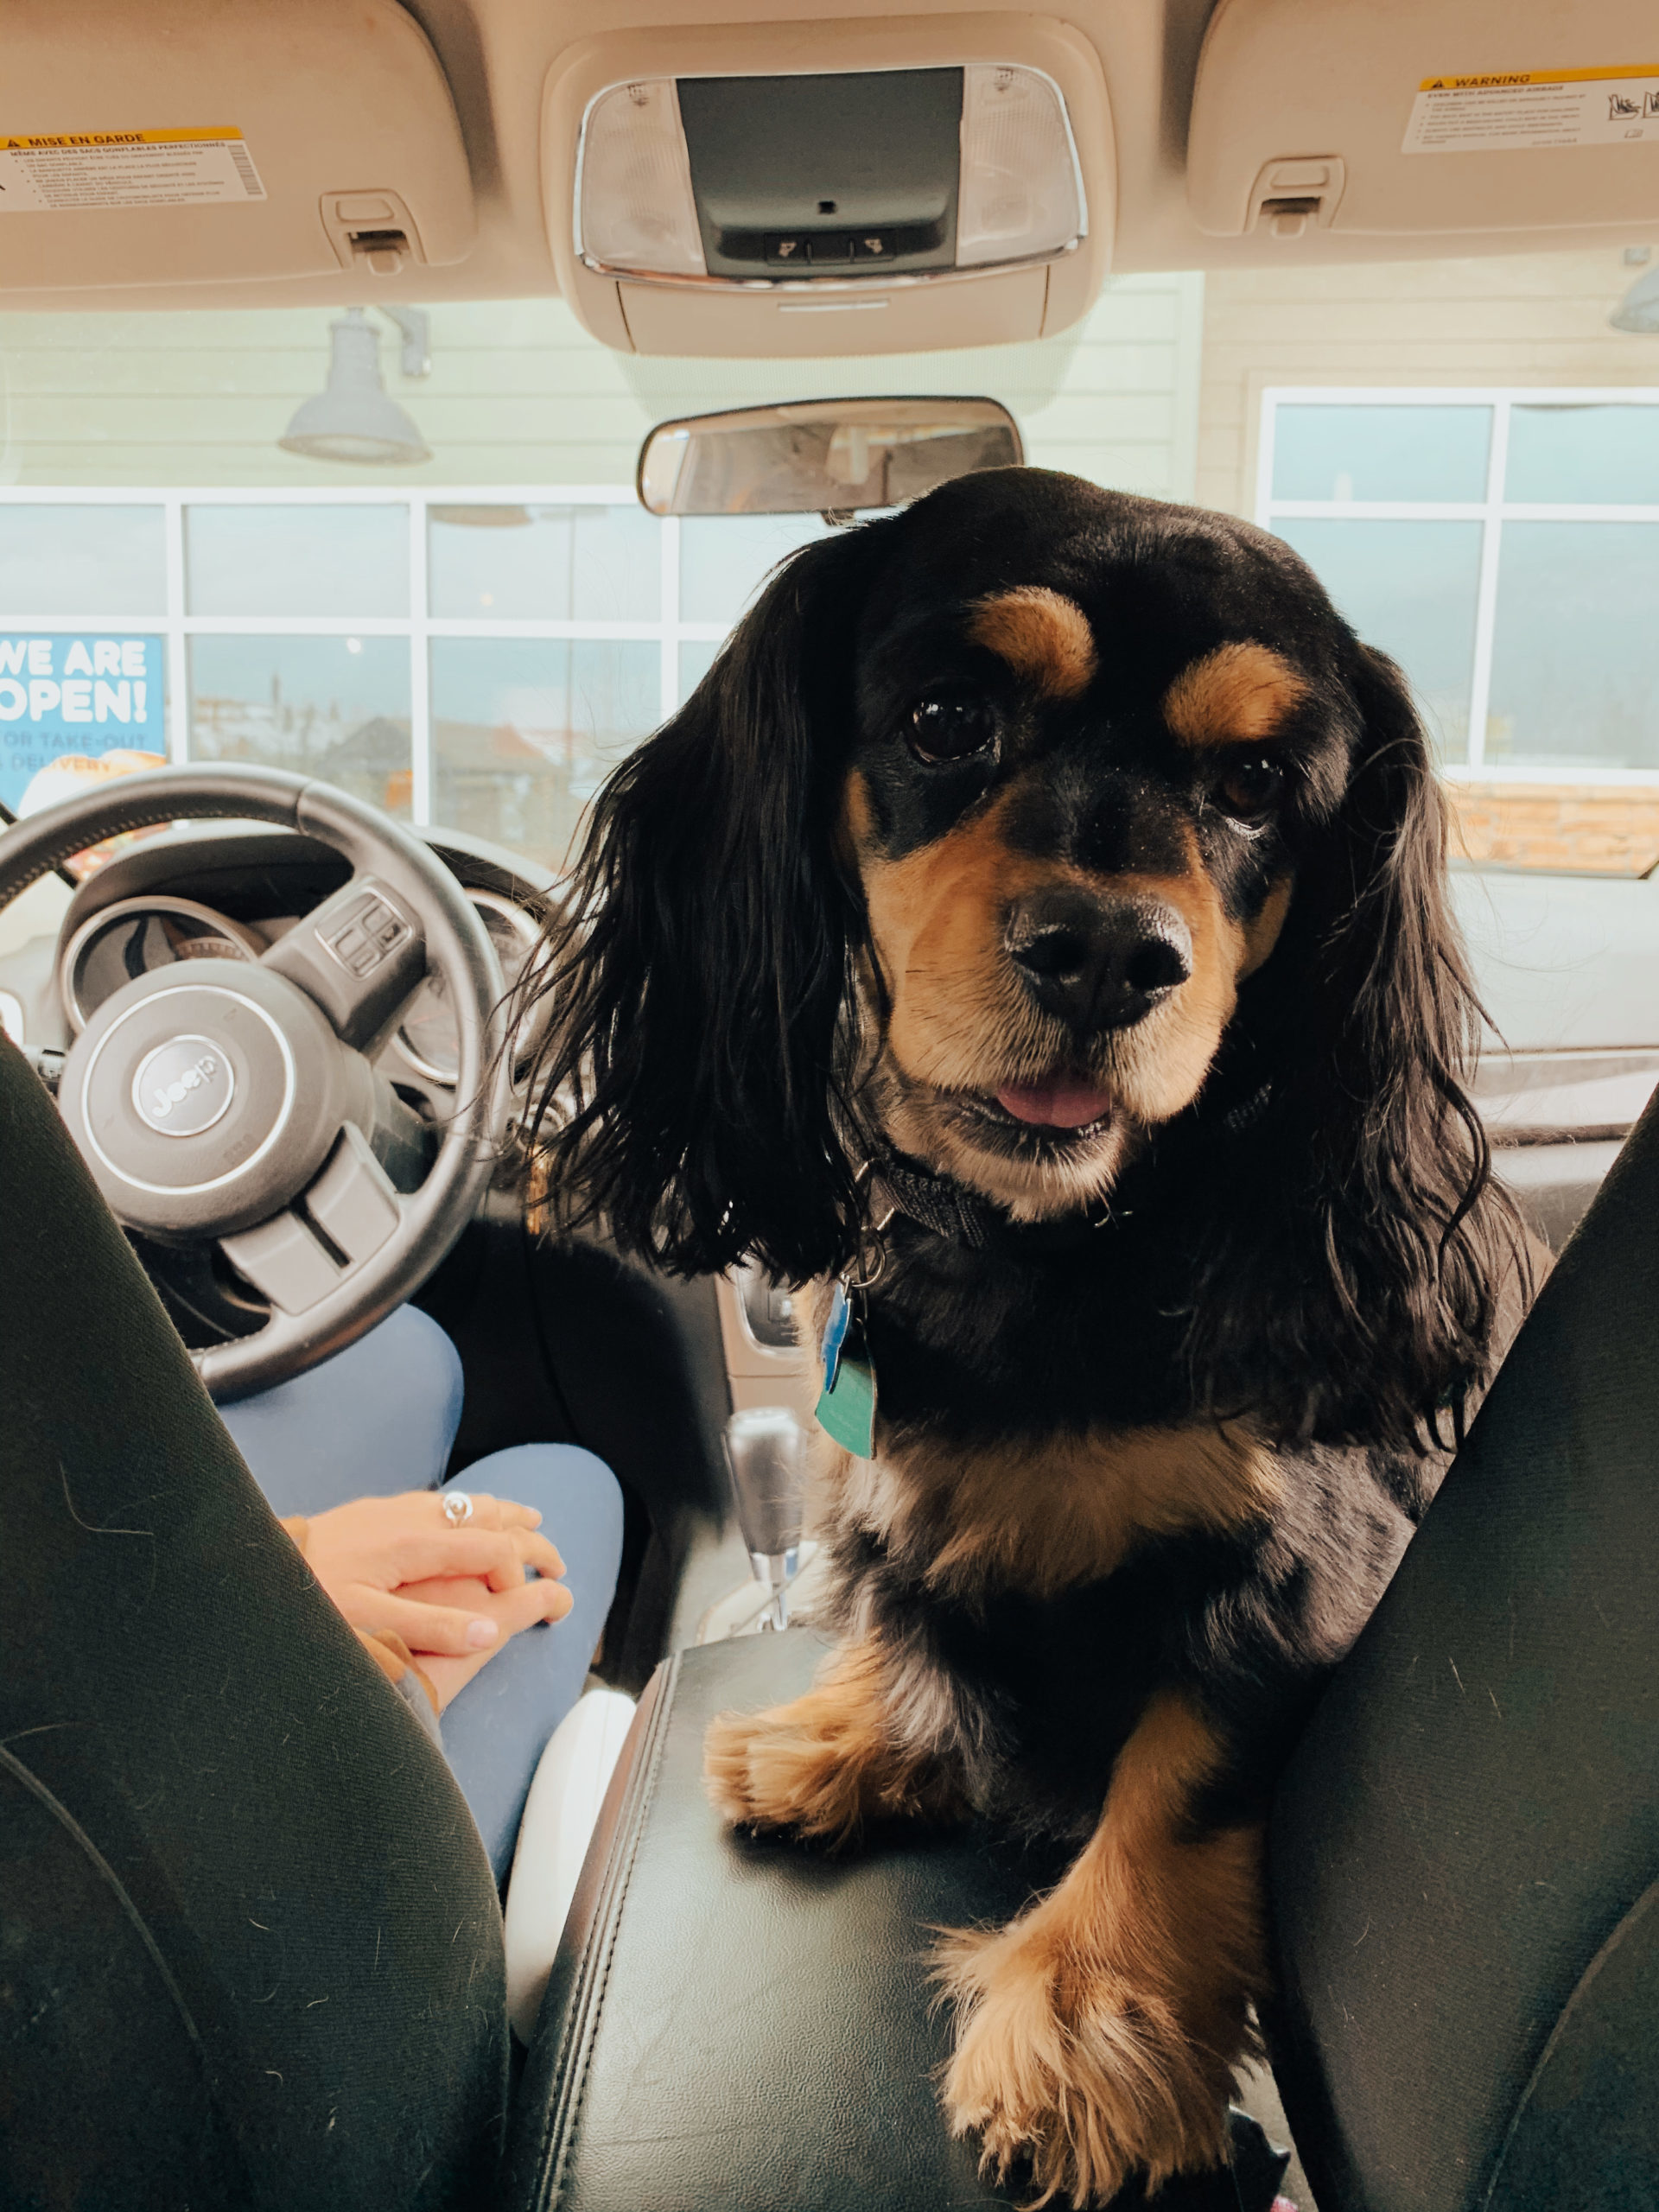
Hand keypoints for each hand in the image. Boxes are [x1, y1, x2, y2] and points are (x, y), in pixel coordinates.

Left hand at [300, 1490, 570, 1707]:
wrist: (250, 1567)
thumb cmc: (307, 1599)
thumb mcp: (369, 1622)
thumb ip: (431, 1625)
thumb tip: (488, 1632)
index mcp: (415, 1543)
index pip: (490, 1551)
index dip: (517, 1576)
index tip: (526, 1604)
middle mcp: (408, 1518)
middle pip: (484, 1517)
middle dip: (524, 1535)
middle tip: (556, 1556)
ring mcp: (390, 1510)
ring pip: (461, 1503)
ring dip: (499, 1513)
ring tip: (527, 1518)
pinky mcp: (372, 1511)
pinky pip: (435, 1501)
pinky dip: (466, 1507)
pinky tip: (461, 1514)